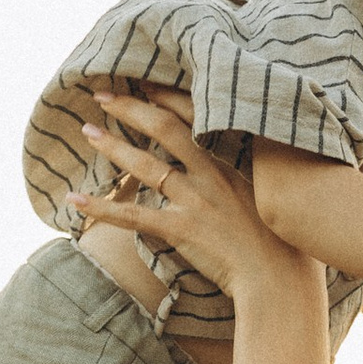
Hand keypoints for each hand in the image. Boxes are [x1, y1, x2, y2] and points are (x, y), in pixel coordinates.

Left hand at [70, 93, 293, 300]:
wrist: (280, 279)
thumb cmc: (287, 244)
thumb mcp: (276, 196)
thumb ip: (255, 178)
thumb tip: (245, 171)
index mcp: (234, 161)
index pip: (196, 116)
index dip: (167, 97)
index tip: (144, 84)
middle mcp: (213, 174)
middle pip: (165, 128)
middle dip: (132, 109)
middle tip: (103, 96)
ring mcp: (196, 201)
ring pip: (146, 166)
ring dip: (113, 146)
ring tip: (87, 131)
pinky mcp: (181, 230)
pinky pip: (133, 216)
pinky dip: (101, 208)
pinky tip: (74, 200)